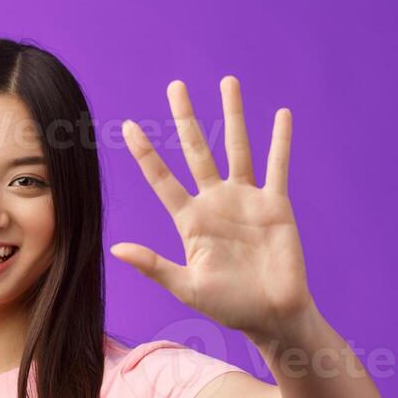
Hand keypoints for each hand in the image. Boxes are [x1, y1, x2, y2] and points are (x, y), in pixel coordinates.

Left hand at [112, 77, 314, 344]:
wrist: (272, 316)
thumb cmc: (229, 307)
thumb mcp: (186, 287)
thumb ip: (154, 265)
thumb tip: (116, 248)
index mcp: (191, 220)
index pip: (162, 179)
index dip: (146, 154)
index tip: (128, 127)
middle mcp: (216, 203)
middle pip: (198, 150)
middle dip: (187, 118)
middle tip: (176, 86)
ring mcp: (246, 200)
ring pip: (237, 147)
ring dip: (233, 115)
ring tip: (228, 81)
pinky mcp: (275, 205)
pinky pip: (277, 167)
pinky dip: (280, 142)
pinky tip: (281, 115)